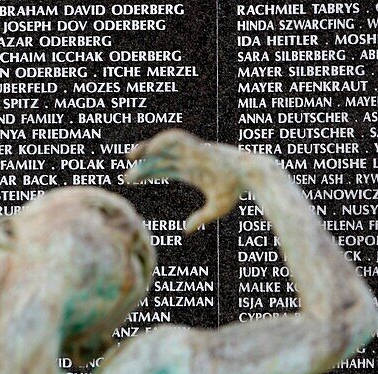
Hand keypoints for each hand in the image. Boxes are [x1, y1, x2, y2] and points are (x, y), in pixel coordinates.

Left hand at [124, 129, 249, 232]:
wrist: (252, 175)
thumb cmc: (237, 190)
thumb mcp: (216, 208)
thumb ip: (200, 218)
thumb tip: (185, 230)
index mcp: (191, 171)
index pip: (163, 169)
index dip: (146, 173)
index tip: (130, 179)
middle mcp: (189, 159)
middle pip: (159, 159)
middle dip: (141, 165)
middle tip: (125, 177)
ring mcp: (193, 151)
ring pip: (164, 146)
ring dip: (147, 148)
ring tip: (131, 157)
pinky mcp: (198, 146)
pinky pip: (175, 139)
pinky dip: (161, 142)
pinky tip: (148, 150)